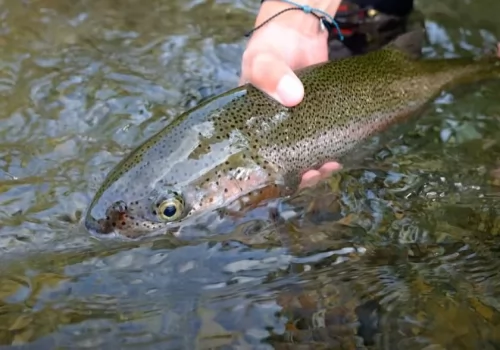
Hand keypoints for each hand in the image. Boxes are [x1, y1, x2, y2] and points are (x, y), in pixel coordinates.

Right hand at [240, 0, 342, 187]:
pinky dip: (330, 147)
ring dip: (316, 164)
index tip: (285, 177)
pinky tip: (339, 155)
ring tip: (328, 166)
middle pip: (283, 160)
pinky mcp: (317, 116)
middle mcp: (273, 129)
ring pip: (304, 153)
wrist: (297, 30)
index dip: (270, 171)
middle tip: (313, 173)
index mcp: (253, 124)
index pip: (257, 155)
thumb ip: (272, 75)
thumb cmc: (269, 47)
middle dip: (299, 173)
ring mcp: (297, 124)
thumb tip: (293, 97)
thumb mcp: (262, 60)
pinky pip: (322, 137)